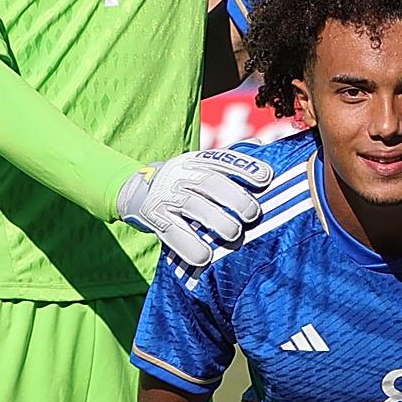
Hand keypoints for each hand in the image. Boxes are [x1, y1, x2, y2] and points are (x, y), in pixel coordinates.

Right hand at [118, 147, 273, 267]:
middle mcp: (180, 176)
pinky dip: (189, 246)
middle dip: (234, 197)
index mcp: (196, 161)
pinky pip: (172, 233)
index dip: (245, 168)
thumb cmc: (184, 181)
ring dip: (216, 221)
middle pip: (209, 183)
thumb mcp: (201, 165)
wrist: (135, 191)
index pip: (222, 160)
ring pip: (192, 207)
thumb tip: (260, 144)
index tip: (266, 179)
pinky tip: (205, 258)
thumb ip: (230, 158)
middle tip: (252, 214)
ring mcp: (165, 197)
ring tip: (234, 235)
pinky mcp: (154, 218)